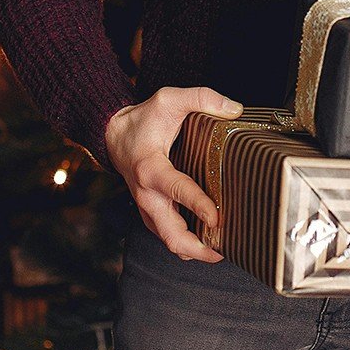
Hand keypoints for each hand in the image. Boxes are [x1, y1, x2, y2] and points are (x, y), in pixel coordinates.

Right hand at [105, 86, 243, 262]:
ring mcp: (147, 208)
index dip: (198, 205)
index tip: (217, 218)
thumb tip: (235, 109)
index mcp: (151, 168)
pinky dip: (187, 244)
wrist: (113, 135)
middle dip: (197, 249)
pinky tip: (210, 242)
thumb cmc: (142, 120)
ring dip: (194, 251)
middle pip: (170, 235)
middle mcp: (147, 195)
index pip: (176, 190)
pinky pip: (169, 236)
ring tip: (223, 250)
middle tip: (225, 250)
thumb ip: (201, 98)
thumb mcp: (168, 99)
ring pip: (169, 242)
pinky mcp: (151, 213)